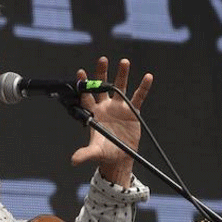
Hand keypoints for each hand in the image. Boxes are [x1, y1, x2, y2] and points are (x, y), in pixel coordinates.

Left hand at [70, 57, 152, 186]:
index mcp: (93, 114)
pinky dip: (143, 88)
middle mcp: (105, 107)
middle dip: (102, 74)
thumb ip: (85, 154)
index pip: (86, 96)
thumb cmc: (104, 153)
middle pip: (102, 87)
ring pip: (120, 88)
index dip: (83, 84)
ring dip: (122, 75)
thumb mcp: (95, 153)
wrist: (120, 157)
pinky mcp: (132, 111)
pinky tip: (148, 77)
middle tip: (102, 59)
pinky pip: (138, 97)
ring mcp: (118, 107)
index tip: (80, 71)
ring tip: (124, 61)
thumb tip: (73, 161)